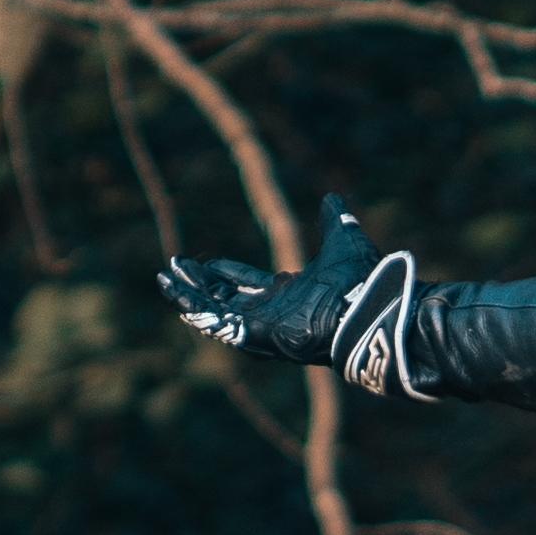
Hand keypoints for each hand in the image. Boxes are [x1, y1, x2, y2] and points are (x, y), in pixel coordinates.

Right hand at [156, 203, 427, 395]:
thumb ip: (335, 220)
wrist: (370, 305)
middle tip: (175, 268)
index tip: (208, 262)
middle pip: (227, 300)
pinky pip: (221, 325)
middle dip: (200, 285)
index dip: (228, 274)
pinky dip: (199, 311)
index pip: (250, 285)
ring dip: (190, 297)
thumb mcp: (344, 240)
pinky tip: (177, 297)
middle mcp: (276, 314)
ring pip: (217, 314)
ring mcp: (266, 328)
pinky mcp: (259, 335)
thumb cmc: (361, 280)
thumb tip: (333, 199)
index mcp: (292, 295)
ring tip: (165, 279)